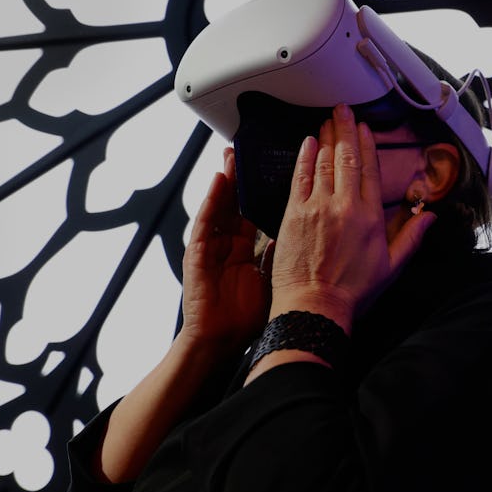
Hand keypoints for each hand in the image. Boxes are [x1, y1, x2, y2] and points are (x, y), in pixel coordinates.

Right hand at [181, 148, 270, 358]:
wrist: (219, 343)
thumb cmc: (244, 319)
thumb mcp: (269, 279)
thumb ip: (277, 254)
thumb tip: (295, 234)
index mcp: (243, 249)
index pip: (254, 210)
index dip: (261, 189)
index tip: (271, 166)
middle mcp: (225, 243)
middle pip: (236, 202)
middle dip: (242, 176)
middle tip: (250, 148)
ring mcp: (209, 246)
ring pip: (220, 204)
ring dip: (226, 179)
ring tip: (232, 153)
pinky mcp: (196, 253)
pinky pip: (206, 221)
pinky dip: (212, 199)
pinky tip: (218, 179)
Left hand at [269, 103, 435, 333]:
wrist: (314, 307)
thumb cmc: (352, 292)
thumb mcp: (391, 267)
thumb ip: (411, 237)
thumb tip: (429, 215)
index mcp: (370, 217)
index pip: (370, 170)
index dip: (367, 145)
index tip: (365, 128)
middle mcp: (345, 205)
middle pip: (347, 158)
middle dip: (346, 129)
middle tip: (343, 108)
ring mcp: (317, 207)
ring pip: (324, 163)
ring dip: (327, 138)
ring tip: (328, 119)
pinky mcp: (294, 214)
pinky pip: (300, 177)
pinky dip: (305, 157)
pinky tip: (308, 142)